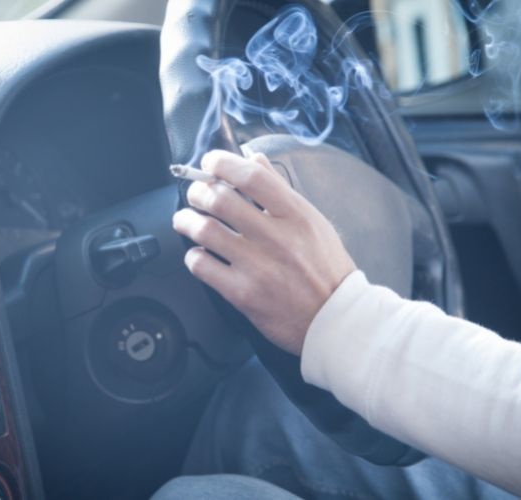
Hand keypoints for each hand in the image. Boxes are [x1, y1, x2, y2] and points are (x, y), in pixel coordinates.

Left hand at [172, 150, 355, 354]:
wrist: (335, 319)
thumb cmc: (326, 270)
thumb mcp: (313, 222)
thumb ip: (280, 190)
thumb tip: (254, 160)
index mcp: (296, 215)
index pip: (252, 176)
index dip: (223, 163)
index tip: (210, 163)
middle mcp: (276, 237)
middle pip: (220, 199)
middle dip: (198, 191)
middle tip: (195, 194)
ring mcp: (258, 266)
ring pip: (205, 230)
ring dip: (187, 220)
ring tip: (185, 220)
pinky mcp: (243, 293)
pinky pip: (202, 266)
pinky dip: (193, 256)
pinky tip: (199, 253)